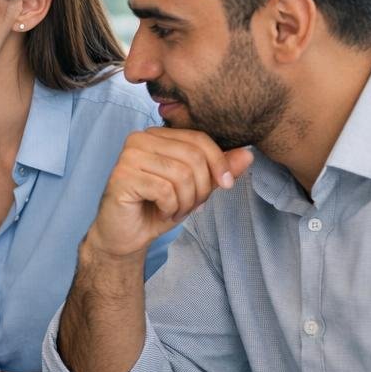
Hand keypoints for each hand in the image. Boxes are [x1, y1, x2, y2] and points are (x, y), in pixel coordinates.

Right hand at [85, 128, 253, 259]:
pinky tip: (162, 213)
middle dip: (201, 188)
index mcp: (156, 135)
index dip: (219, 163)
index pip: (199, 139)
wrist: (124, 236)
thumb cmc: (156, 208)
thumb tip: (248, 154)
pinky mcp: (122, 178)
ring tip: (175, 211)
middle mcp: (139, 139)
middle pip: (193, 157)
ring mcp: (128, 157)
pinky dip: (170, 208)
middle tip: (192, 206)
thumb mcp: (195, 187)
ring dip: (186, 201)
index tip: (225, 186)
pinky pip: (164, 190)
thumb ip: (219, 169)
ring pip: (181, 175)